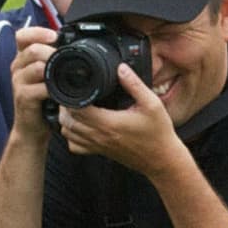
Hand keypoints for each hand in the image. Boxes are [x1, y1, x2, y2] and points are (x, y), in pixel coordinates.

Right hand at [9, 26, 59, 139]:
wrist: (32, 128)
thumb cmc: (43, 100)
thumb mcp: (48, 76)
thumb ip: (54, 60)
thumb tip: (78, 44)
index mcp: (23, 58)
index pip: (22, 36)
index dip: (37, 32)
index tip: (55, 37)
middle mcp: (18, 68)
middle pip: (32, 49)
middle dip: (52, 52)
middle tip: (67, 60)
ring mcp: (18, 83)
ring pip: (36, 66)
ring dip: (54, 70)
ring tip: (66, 76)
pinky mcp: (23, 97)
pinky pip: (40, 87)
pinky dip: (54, 89)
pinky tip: (61, 92)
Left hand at [57, 63, 186, 177]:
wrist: (160, 159)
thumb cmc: (157, 133)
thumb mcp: (151, 104)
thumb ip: (134, 85)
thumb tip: (121, 68)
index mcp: (108, 123)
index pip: (77, 109)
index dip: (72, 97)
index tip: (77, 87)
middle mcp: (98, 136)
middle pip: (68, 120)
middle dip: (66, 106)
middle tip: (74, 94)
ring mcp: (96, 145)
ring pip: (67, 133)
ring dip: (66, 119)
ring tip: (75, 107)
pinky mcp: (97, 152)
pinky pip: (74, 146)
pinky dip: (71, 136)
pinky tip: (79, 126)